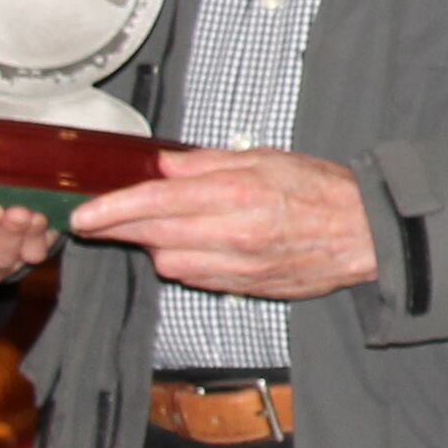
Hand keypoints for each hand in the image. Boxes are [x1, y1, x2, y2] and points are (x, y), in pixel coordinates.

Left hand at [66, 149, 379, 297]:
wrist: (365, 234)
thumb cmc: (321, 189)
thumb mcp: (265, 158)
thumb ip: (207, 163)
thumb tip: (163, 166)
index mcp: (236, 193)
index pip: (155, 203)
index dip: (111, 210)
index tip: (82, 215)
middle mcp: (232, 234)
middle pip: (152, 238)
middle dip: (118, 229)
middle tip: (96, 220)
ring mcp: (238, 267)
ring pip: (169, 263)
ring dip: (154, 246)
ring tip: (155, 227)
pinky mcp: (245, 289)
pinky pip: (195, 280)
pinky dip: (181, 263)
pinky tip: (187, 247)